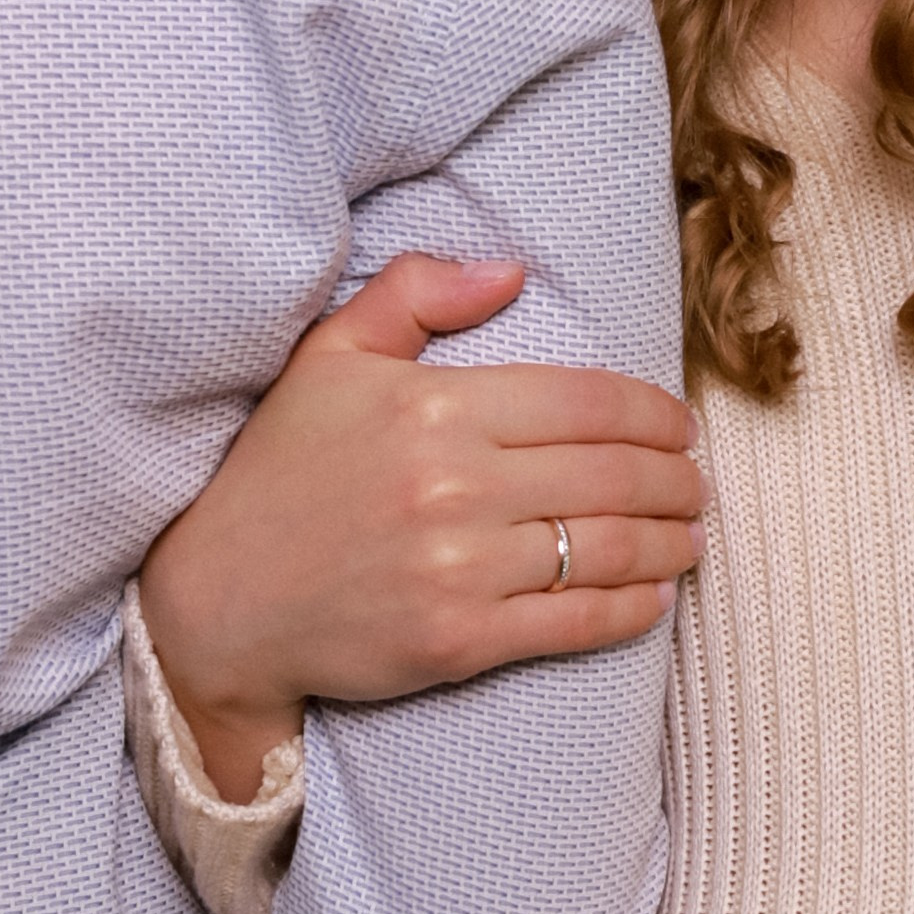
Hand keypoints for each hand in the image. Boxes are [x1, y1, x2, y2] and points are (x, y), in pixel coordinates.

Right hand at [138, 254, 704, 796]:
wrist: (217, 603)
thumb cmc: (279, 474)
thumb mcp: (330, 358)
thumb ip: (415, 294)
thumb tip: (510, 272)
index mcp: (435, 408)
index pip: (585, 401)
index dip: (652, 414)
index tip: (680, 426)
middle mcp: (455, 486)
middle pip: (611, 475)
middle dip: (677, 479)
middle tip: (696, 482)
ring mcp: (459, 570)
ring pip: (606, 549)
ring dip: (670, 542)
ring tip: (691, 535)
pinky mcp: (458, 642)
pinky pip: (574, 622)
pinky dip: (631, 609)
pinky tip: (656, 595)